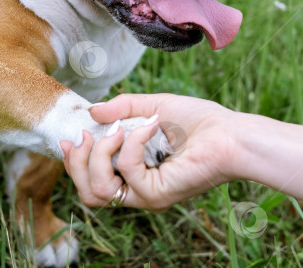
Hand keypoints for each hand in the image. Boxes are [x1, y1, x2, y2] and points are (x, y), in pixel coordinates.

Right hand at [60, 94, 238, 210]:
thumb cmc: (199, 122)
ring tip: (117, 130)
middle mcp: (137, 188)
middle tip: (86, 134)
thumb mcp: (154, 106)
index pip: (91, 179)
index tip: (72, 135)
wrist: (229, 134)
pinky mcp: (156, 195)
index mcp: (133, 172)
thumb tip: (92, 110)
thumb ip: (123, 108)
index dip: (75, 162)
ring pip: (98, 190)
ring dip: (99, 155)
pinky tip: (150, 125)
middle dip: (78, 162)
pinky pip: (128, 170)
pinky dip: (132, 143)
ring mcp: (146, 194)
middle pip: (88, 192)